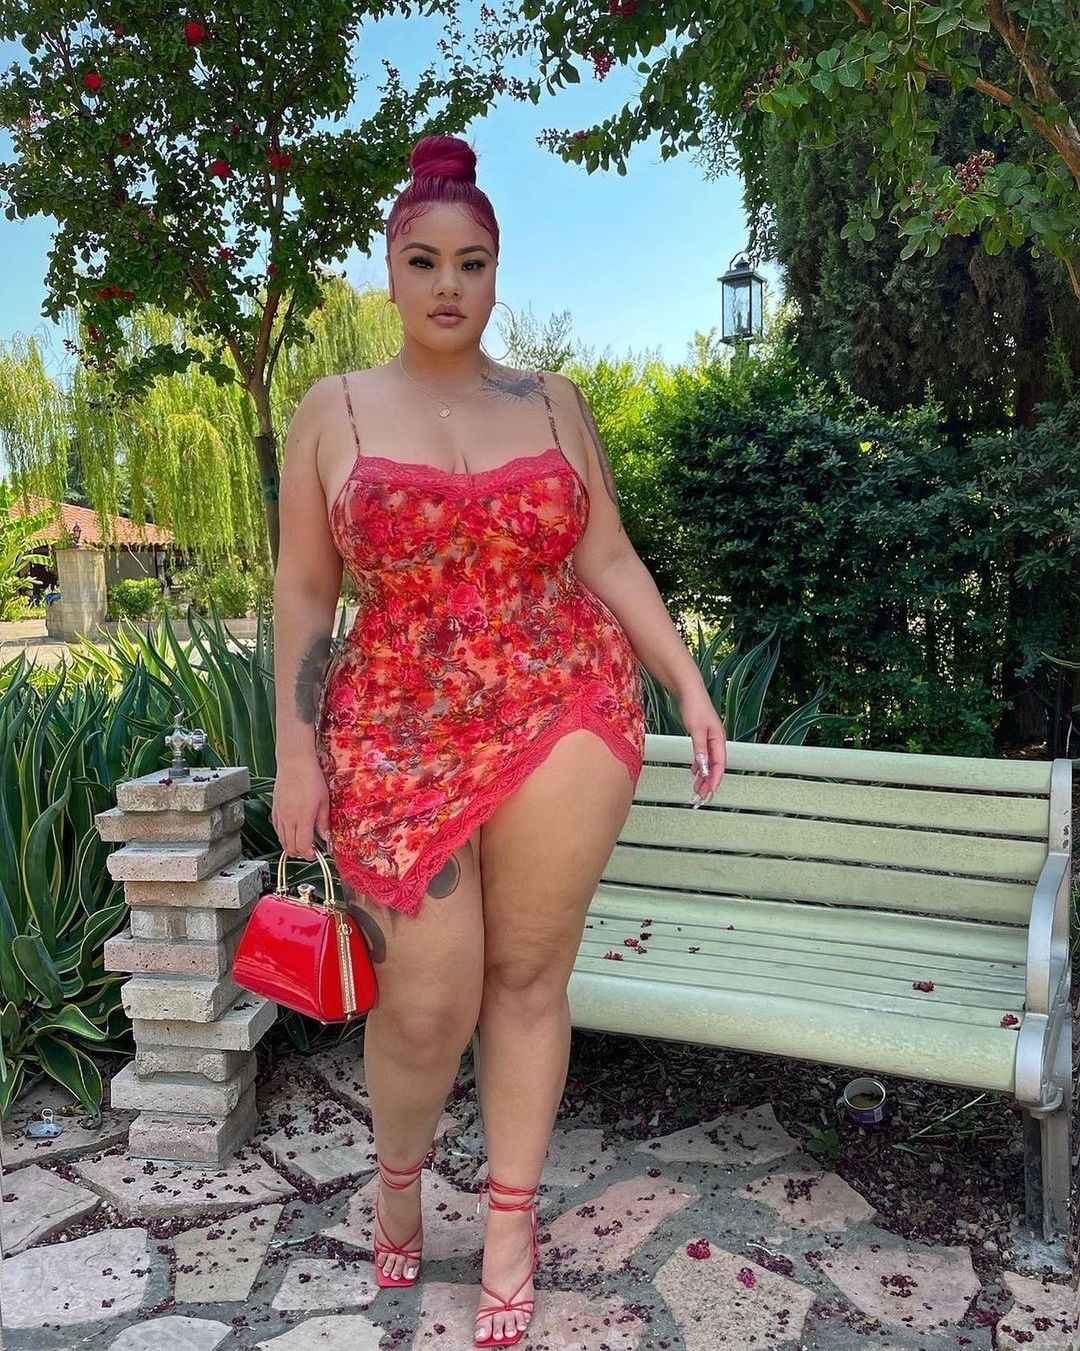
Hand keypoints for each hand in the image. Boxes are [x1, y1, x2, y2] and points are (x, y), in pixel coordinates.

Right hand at [271, 752, 330, 860]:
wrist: (294, 763)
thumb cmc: (311, 779)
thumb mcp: (324, 801)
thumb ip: (323, 821)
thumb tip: (325, 837)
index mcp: (303, 818)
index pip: (302, 846)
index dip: (308, 855)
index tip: (314, 855)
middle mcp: (289, 819)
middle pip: (290, 846)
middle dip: (299, 853)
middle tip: (309, 851)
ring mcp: (280, 815)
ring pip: (281, 839)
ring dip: (290, 846)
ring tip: (300, 844)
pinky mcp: (275, 809)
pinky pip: (277, 829)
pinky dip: (283, 836)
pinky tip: (290, 834)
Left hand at [677, 686, 726, 805]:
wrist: (689, 690)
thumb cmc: (694, 705)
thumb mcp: (696, 729)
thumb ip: (699, 748)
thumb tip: (702, 766)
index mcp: (718, 739)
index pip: (719, 764)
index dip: (715, 778)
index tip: (709, 791)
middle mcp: (716, 740)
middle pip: (714, 765)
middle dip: (708, 781)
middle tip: (701, 795)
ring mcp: (709, 738)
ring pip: (708, 762)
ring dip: (703, 775)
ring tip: (697, 788)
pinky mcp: (701, 735)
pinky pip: (703, 755)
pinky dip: (699, 765)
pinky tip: (694, 771)